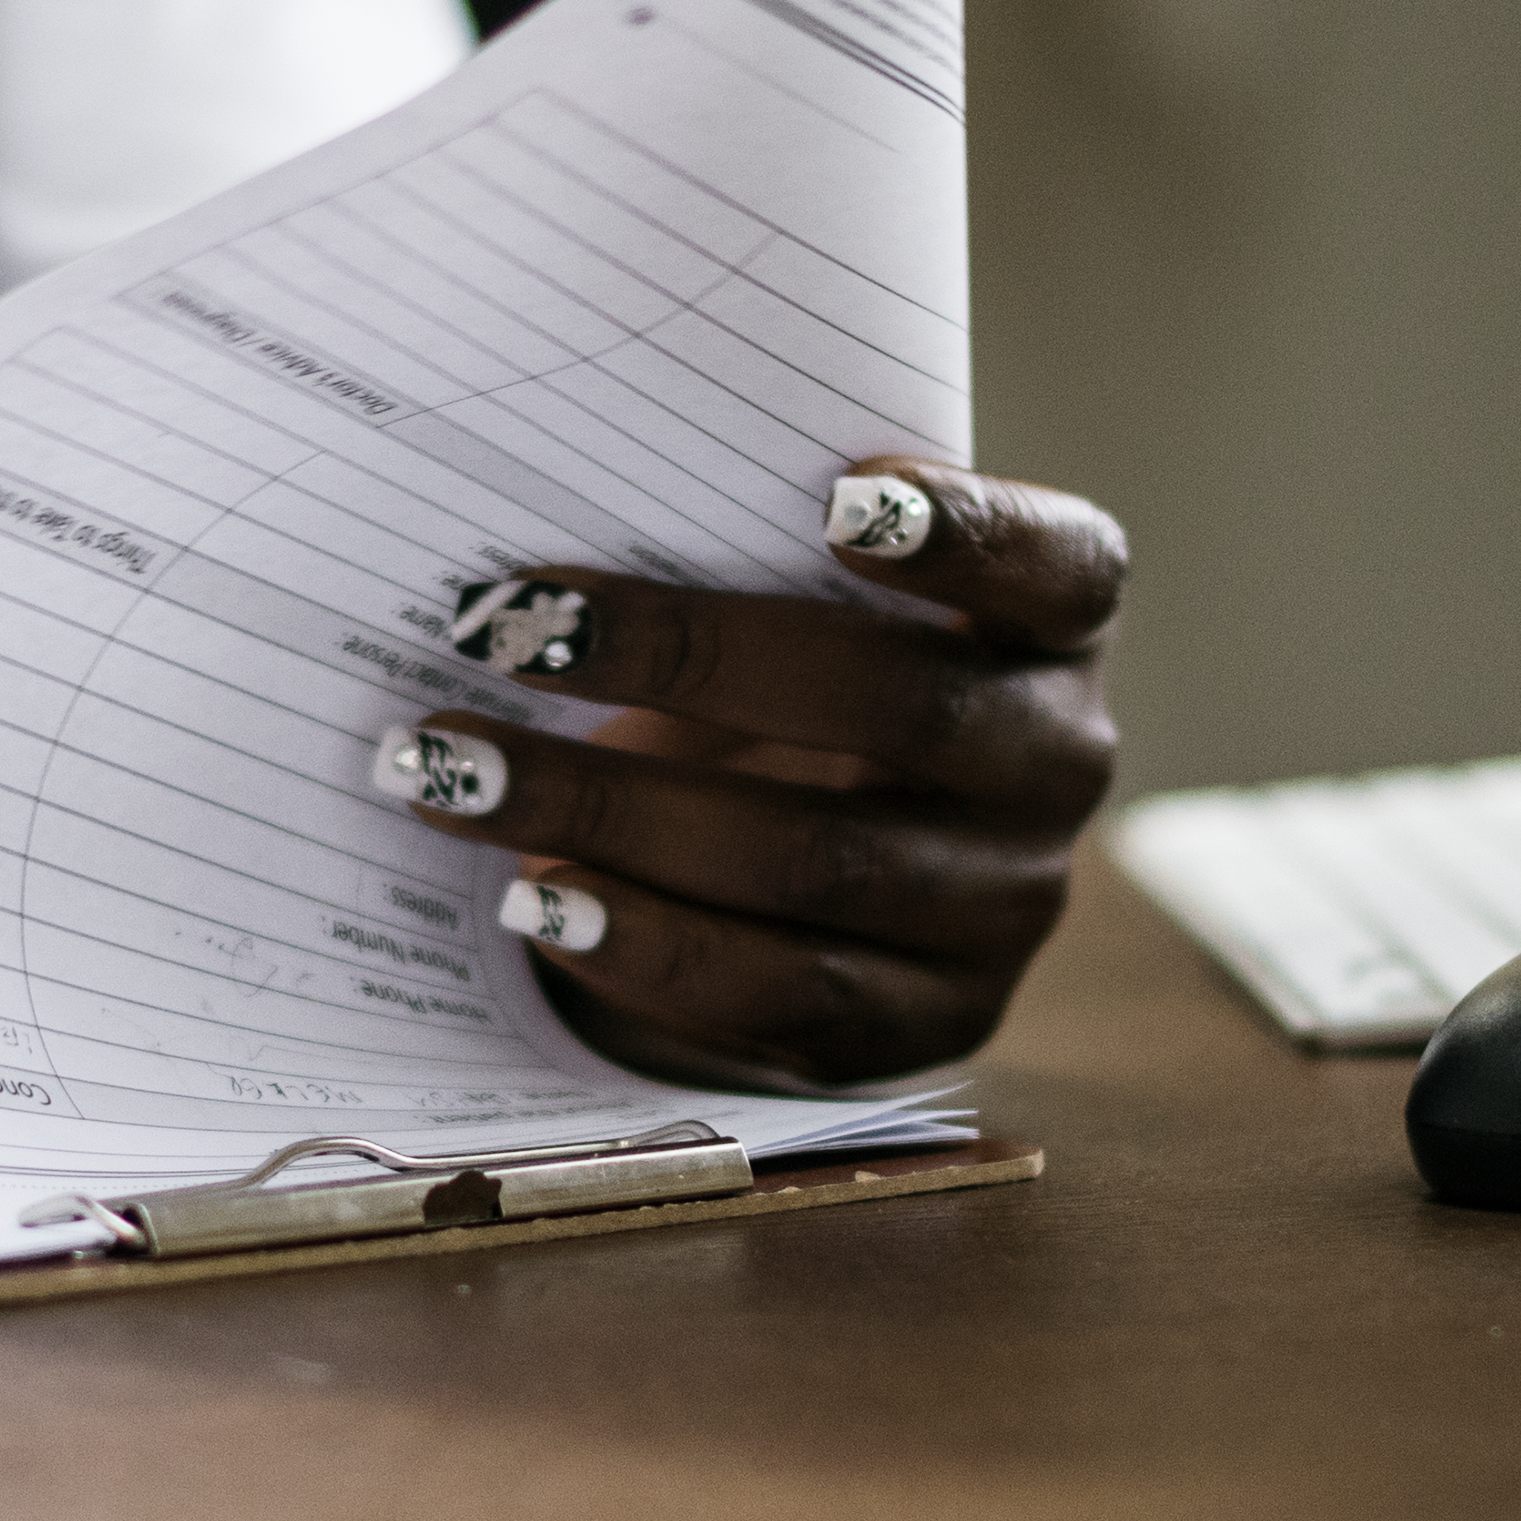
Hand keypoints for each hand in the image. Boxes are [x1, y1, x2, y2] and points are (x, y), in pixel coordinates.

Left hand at [371, 456, 1125, 1087]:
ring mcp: (1007, 906)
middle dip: (690, 662)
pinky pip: (782, 993)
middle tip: (518, 629)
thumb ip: (735, 548)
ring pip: (821, 864)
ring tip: (461, 769)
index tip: (833, 499)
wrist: (808, 853)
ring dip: (616, 814)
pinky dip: (644, 942)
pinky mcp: (930, 1021)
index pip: (1058, 566)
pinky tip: (535, 894)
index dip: (966, 533)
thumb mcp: (790, 595)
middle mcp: (1059, 761)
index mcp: (1055, 622)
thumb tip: (550, 560)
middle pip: (902, 711)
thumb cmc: (786, 676)